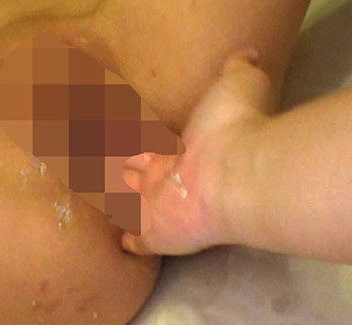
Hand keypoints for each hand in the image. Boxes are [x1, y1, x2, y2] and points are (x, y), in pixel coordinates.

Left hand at [121, 49, 273, 255]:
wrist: (235, 173)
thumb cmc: (236, 127)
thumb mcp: (241, 84)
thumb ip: (239, 68)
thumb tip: (247, 54)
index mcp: (165, 136)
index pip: (136, 134)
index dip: (126, 133)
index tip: (114, 131)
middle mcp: (153, 168)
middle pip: (122, 166)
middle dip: (111, 165)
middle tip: (103, 166)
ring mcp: (151, 203)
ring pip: (121, 200)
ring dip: (115, 200)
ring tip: (110, 202)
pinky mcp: (156, 235)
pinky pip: (136, 240)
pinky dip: (131, 241)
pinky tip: (126, 243)